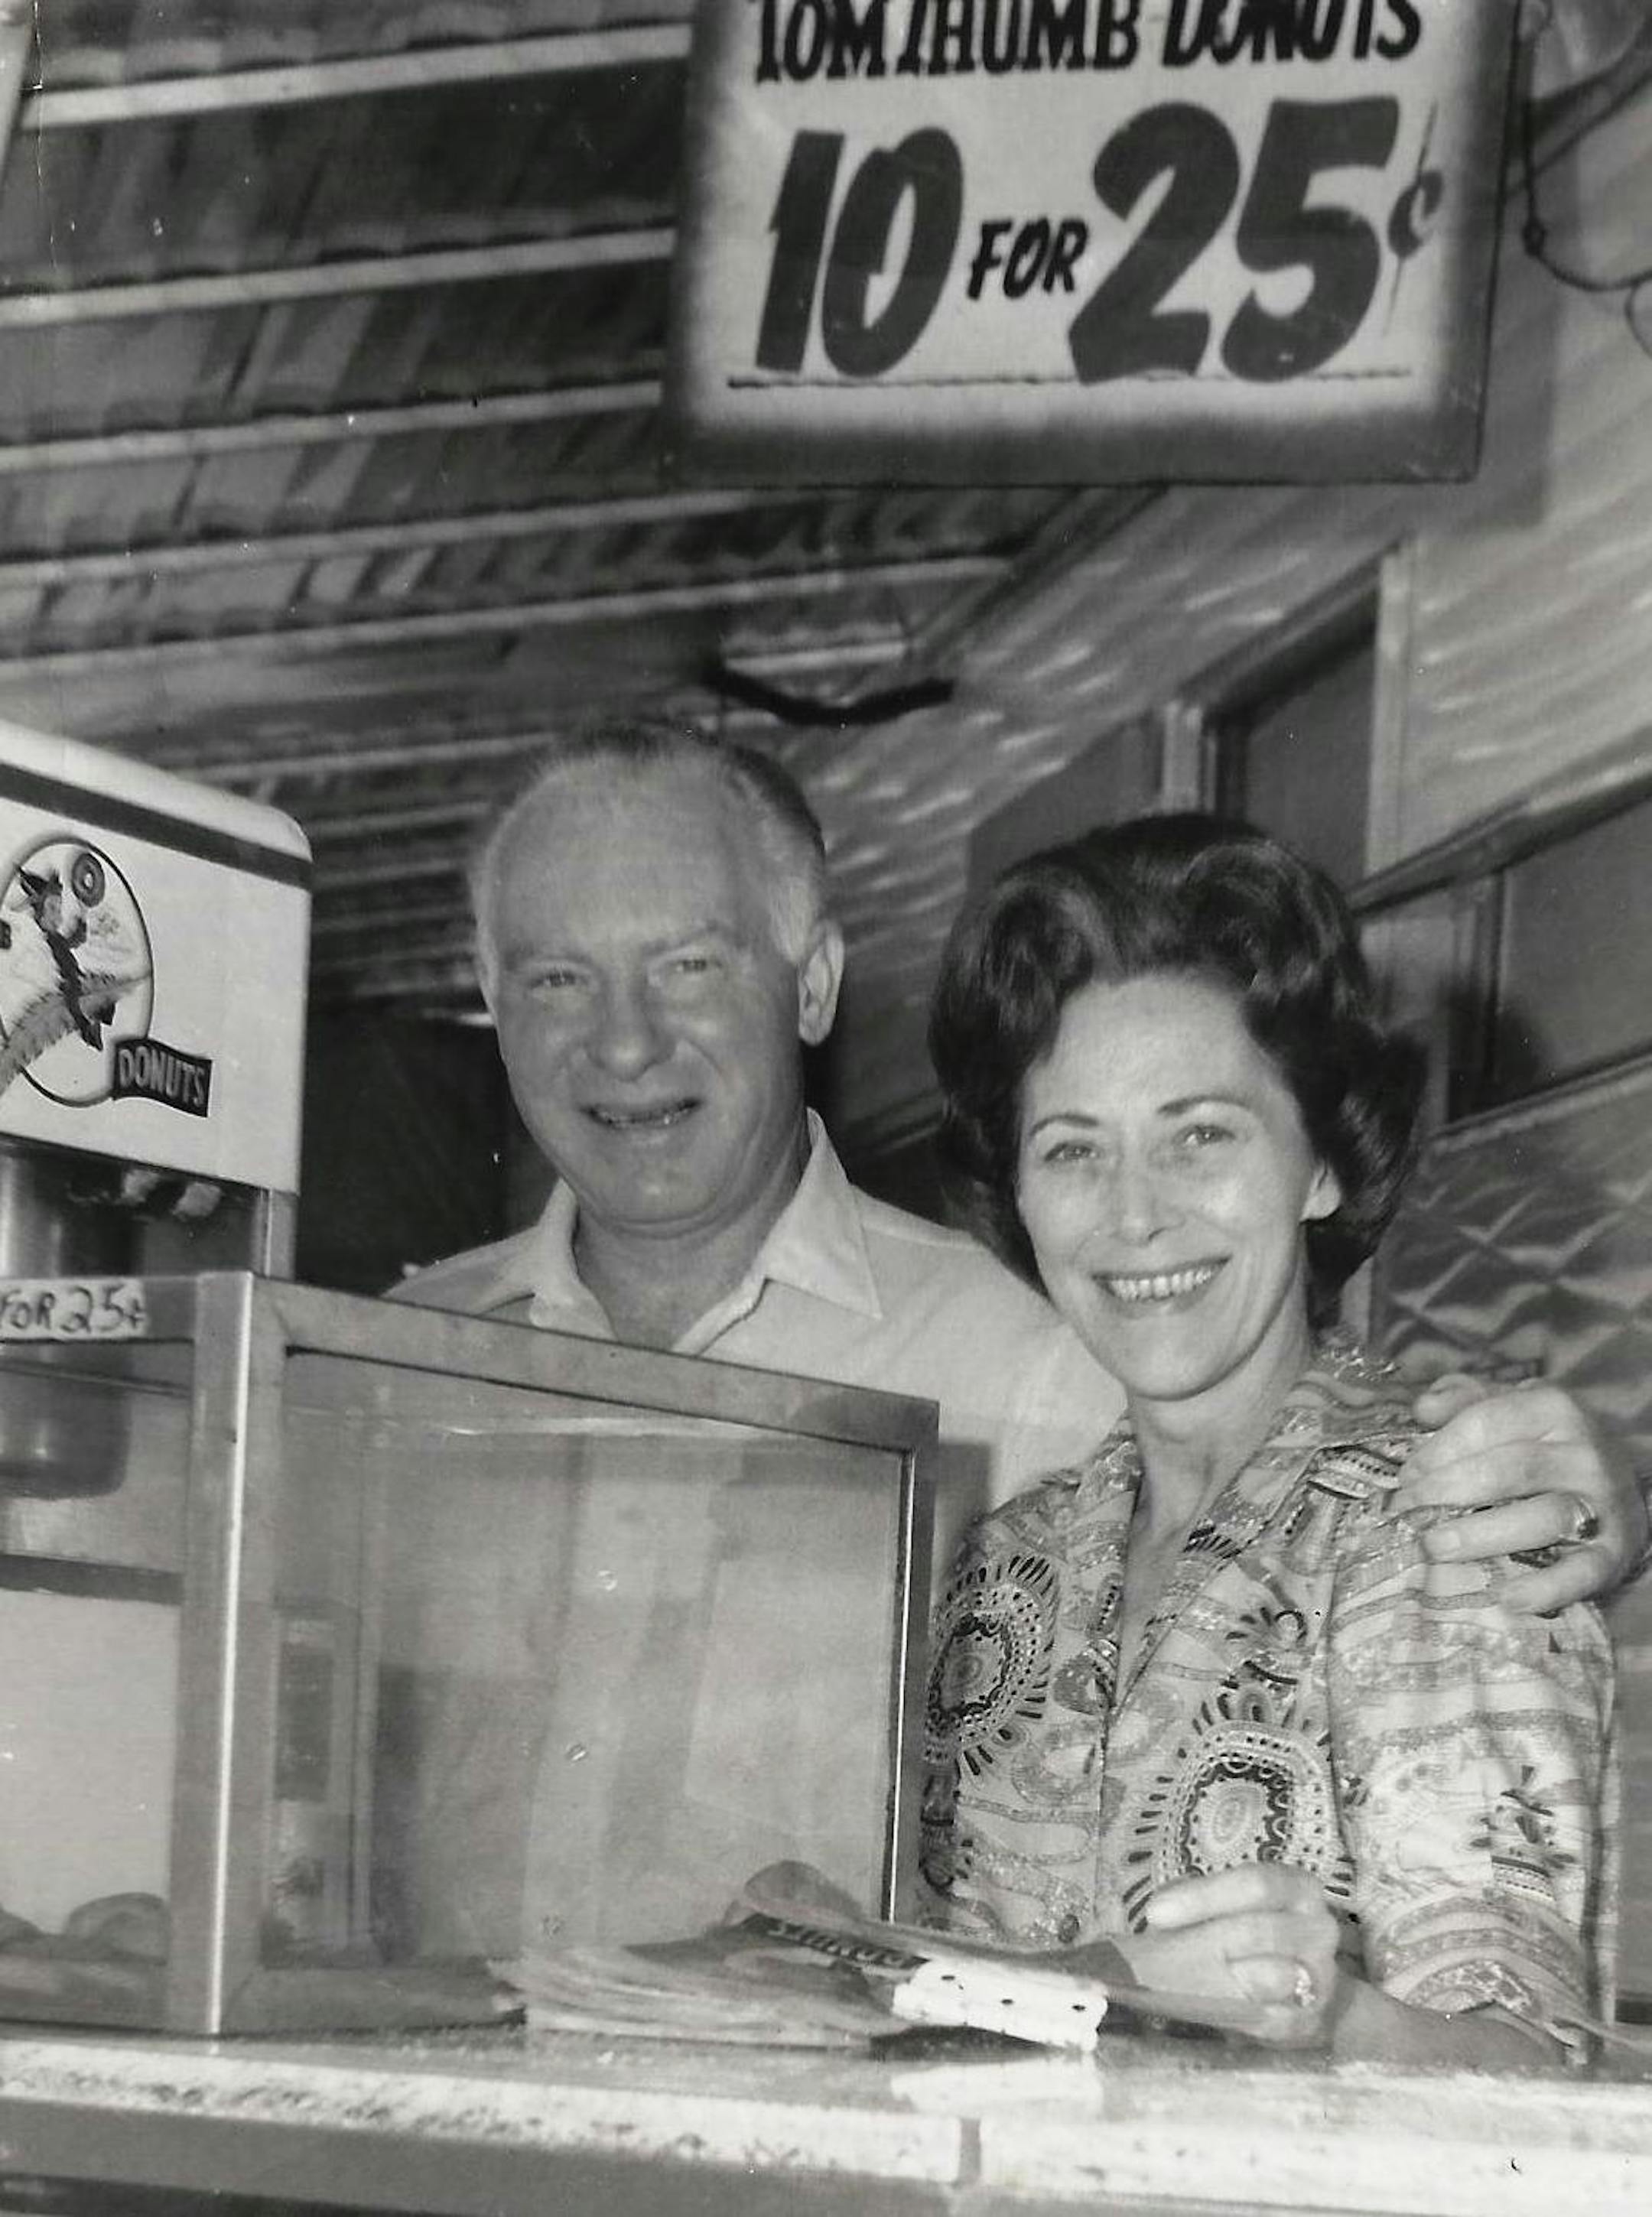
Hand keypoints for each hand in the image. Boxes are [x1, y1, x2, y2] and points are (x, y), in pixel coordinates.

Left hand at [1110, 1864, 1342, 2047]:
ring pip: (1272, 1977)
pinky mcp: (1311, 2021)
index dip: (1204, 1897)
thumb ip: (1197, 1905)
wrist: (1292, 1984)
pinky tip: (1210, 2009)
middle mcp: (1318, 1928)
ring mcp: (1321, 1977)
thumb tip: (1157, 1913)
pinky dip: (1239, 2016)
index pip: (1256, 1884)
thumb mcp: (1224, 1908)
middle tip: (1156, 1954)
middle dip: (1205, 1942)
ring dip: (1223, 1980)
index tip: (1155, 1914)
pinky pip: (1274, 2019)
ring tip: (1183, 1982)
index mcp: (1296, 1888)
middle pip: (1260, 1930)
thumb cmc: (1246, 1934)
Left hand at [1392, 1374, 1647, 1612]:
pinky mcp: (1614, 1553)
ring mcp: (1601, 1504)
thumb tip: (1423, 1409)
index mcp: (1553, 1408)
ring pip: (1541, 1519)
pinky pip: (1581, 1573)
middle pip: (1506, 1471)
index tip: (1406, 1477)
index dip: (1437, 1451)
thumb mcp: (1511, 1408)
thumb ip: (1465, 1399)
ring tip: (1434, 1548)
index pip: (1485, 1424)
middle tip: (1407, 1512)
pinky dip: (1546, 1589)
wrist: (1622, 1485)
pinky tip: (1506, 1597)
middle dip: (1446, 1492)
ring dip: (1481, 1536)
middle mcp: (1582, 1453)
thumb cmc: (1546, 1445)